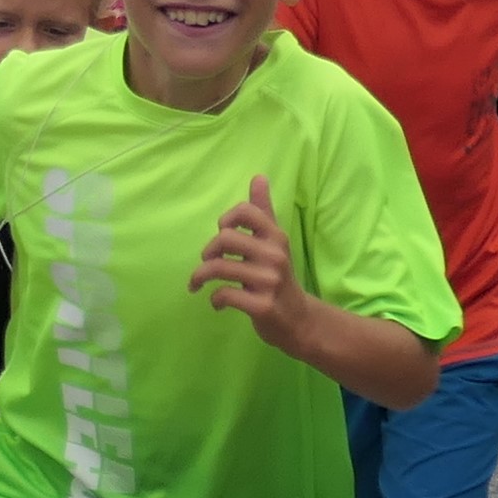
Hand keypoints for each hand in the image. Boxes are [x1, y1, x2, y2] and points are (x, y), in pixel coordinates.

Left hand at [189, 172, 292, 321]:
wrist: (299, 320)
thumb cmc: (279, 276)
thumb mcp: (274, 242)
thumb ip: (263, 211)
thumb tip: (258, 177)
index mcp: (276, 236)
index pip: (245, 211)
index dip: (226, 219)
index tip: (222, 232)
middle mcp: (275, 255)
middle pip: (224, 238)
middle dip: (208, 251)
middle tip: (208, 262)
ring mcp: (269, 281)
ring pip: (219, 268)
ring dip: (200, 276)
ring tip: (198, 283)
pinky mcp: (263, 306)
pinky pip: (225, 295)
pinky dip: (214, 299)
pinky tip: (216, 302)